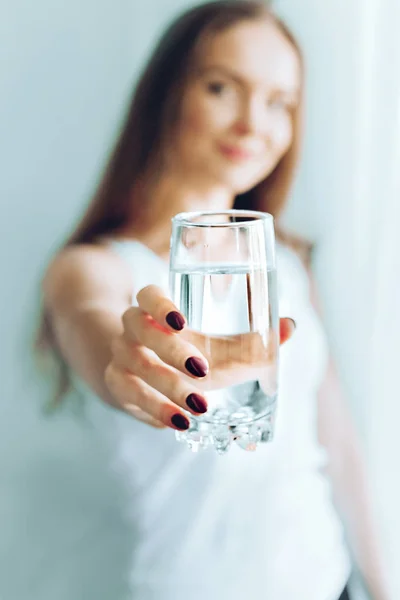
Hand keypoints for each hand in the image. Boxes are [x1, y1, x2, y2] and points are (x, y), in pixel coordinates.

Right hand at [105, 285, 294, 429]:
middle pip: (141, 329)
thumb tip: (290, 326)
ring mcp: (121, 357)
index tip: (182, 321)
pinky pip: (131, 396)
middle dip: (172, 350)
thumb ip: (250, 338)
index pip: (147, 295)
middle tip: (202, 369)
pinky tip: (180, 422)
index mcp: (155, 310)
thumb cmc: (184, 350)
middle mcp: (133, 330)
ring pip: (136, 365)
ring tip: (199, 406)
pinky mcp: (118, 385)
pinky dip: (156, 410)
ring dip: (168, 387)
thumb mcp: (213, 343)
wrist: (136, 372)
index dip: (160, 304)